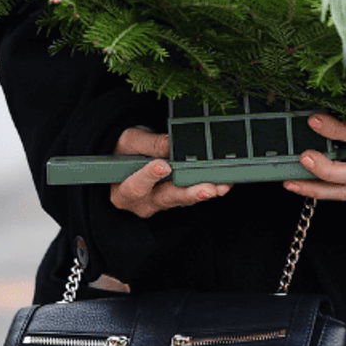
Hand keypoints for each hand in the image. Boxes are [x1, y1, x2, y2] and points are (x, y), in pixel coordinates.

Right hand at [108, 126, 231, 218]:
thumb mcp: (130, 142)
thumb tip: (172, 143)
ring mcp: (161, 203)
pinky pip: (192, 196)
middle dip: (188, 193)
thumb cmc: (125, 151)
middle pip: (165, 199)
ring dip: (203, 192)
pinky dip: (207, 189)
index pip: (135, 185)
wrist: (128, 157)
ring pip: (182, 200)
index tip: (163, 165)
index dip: (150, 176)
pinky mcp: (176, 200)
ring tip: (220, 187)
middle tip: (206, 188)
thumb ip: (149, 144)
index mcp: (123, 191)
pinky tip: (222, 184)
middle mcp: (142, 202)